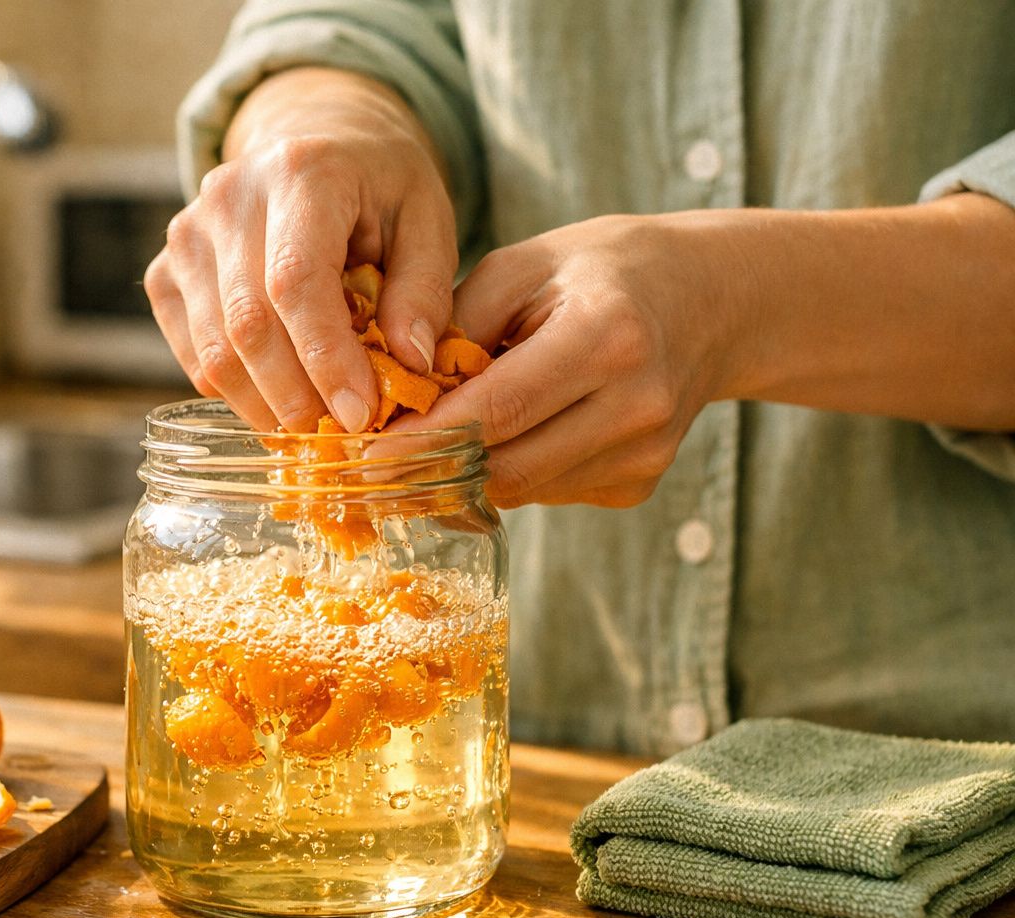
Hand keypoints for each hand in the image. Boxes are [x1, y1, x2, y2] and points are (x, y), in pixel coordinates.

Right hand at [144, 67, 457, 431]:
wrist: (310, 144)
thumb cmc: (377, 186)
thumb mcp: (427, 218)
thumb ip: (425, 289)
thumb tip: (412, 365)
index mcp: (301, 172)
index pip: (296, 281)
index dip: (325, 357)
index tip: (360, 413)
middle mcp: (228, 197)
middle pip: (248, 325)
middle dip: (297, 396)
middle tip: (340, 435)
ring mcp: (186, 236)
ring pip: (214, 350)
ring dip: (266, 405)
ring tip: (314, 426)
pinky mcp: (164, 271)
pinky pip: (193, 355)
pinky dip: (235, 392)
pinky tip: (278, 399)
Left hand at [390, 214, 745, 508]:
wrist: (709, 300)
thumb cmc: (599, 271)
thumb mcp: (520, 268)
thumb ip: (454, 328)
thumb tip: (392, 394)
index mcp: (606, 336)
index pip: (496, 411)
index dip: (423, 443)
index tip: (364, 460)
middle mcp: (636, 404)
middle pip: (505, 467)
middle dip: (432, 471)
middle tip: (374, 465)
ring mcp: (644, 454)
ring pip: (521, 490)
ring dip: (468, 473)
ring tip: (438, 435)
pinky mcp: (639, 485)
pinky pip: (547, 492)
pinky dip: (511, 471)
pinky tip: (513, 431)